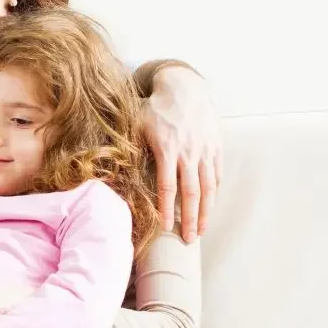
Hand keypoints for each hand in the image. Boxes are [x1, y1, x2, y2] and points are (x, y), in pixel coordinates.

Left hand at [140, 66, 221, 242]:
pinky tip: (209, 207)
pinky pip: (217, 174)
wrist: (185, 88)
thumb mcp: (135, 124)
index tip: (165, 228)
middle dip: (190, 218)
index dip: (167, 209)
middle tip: (188, 240)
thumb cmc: (154, 108)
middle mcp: (189, 151)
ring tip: (201, 230)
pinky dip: (214, 193)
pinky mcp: (217, 146)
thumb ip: (127, 147)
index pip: (168, 186)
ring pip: (209, 186)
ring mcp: (206, 149)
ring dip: (206, 211)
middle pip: (192, 192)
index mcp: (167, 148)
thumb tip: (110, 170)